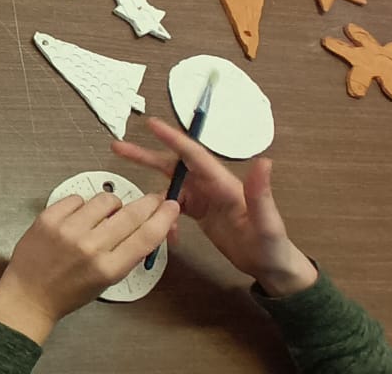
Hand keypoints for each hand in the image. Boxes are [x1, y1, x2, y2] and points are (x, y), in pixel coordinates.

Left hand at [0, 190, 178, 342]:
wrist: (29, 295)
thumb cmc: (70, 291)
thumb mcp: (107, 280)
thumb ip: (128, 253)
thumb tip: (150, 224)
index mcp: (109, 269)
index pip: (147, 236)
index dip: (164, 217)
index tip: (171, 206)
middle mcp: (90, 248)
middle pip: (131, 214)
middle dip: (147, 202)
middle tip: (152, 198)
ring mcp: (67, 231)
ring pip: (105, 200)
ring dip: (111, 205)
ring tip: (103, 217)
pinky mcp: (48, 218)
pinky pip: (77, 198)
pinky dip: (81, 206)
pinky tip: (77, 218)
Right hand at [112, 118, 318, 297]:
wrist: (273, 268)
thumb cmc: (273, 246)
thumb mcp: (268, 224)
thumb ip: (262, 194)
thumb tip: (264, 161)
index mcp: (224, 183)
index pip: (194, 156)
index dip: (172, 139)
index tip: (151, 124)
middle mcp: (212, 185)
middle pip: (174, 165)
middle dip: (146, 156)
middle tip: (117, 147)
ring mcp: (205, 198)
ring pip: (170, 188)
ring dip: (153, 198)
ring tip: (138, 212)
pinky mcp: (201, 212)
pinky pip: (174, 207)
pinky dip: (164, 216)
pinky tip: (166, 235)